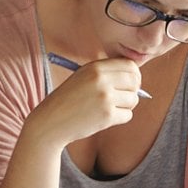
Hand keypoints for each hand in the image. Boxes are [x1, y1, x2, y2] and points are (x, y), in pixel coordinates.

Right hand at [27, 58, 141, 145]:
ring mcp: (105, 98)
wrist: (51, 121)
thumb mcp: (83, 77)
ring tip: (108, 109)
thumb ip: (106, 74)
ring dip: (126, 106)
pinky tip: (104, 118)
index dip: (135, 75)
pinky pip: (127, 115)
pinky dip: (120, 118)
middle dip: (133, 91)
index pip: (130, 66)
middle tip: (124, 98)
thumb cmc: (68, 100)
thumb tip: (136, 78)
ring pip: (133, 100)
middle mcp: (101, 80)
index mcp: (95, 67)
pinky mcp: (107, 116)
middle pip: (135, 82)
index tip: (132, 83)